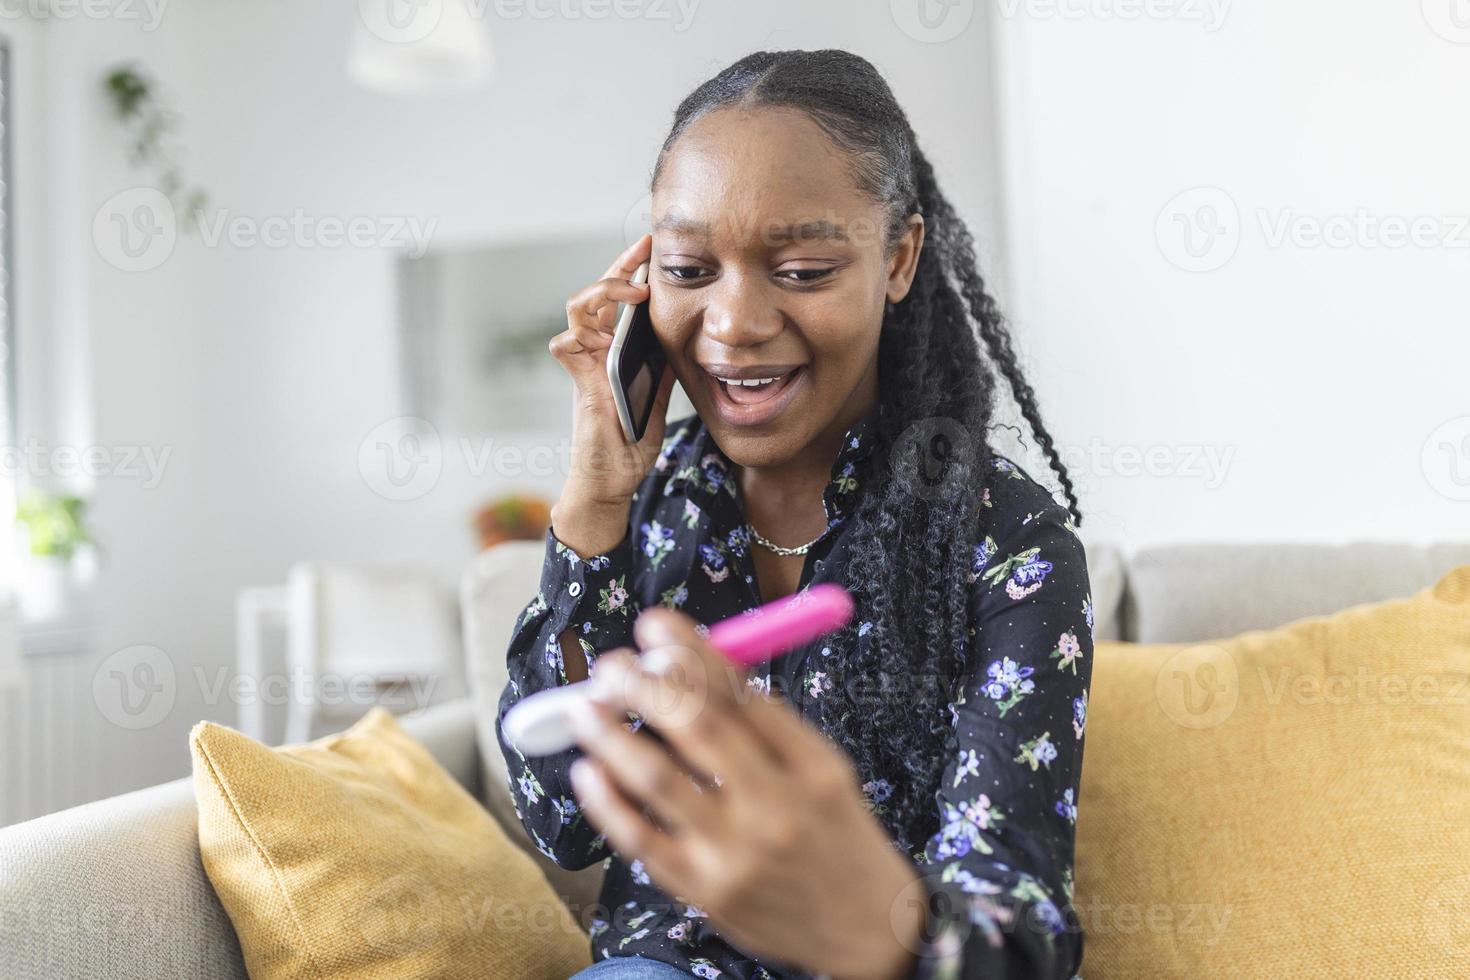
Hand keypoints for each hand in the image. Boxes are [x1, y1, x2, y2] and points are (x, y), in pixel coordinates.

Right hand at [550, 235, 676, 529]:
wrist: (614, 479)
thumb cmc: (632, 443)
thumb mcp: (659, 395)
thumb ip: (663, 367)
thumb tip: (686, 339)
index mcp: (616, 350)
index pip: (622, 301)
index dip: (635, 272)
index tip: (657, 251)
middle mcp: (596, 350)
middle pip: (599, 292)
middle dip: (621, 265)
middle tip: (645, 246)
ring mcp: (585, 362)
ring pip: (578, 306)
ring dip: (604, 289)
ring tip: (636, 288)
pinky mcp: (578, 380)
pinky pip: (565, 343)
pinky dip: (579, 332)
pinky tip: (606, 328)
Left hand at [565, 607, 925, 979]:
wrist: (866, 931)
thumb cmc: (836, 835)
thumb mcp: (825, 770)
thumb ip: (768, 723)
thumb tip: (695, 663)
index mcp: (811, 766)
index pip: (740, 691)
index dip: (689, 650)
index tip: (655, 624)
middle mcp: (774, 807)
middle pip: (696, 726)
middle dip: (644, 684)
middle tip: (613, 664)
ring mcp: (735, 853)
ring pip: (657, 779)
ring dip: (610, 734)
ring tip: (584, 706)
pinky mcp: (703, 892)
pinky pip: (640, 838)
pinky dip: (607, 801)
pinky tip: (588, 771)